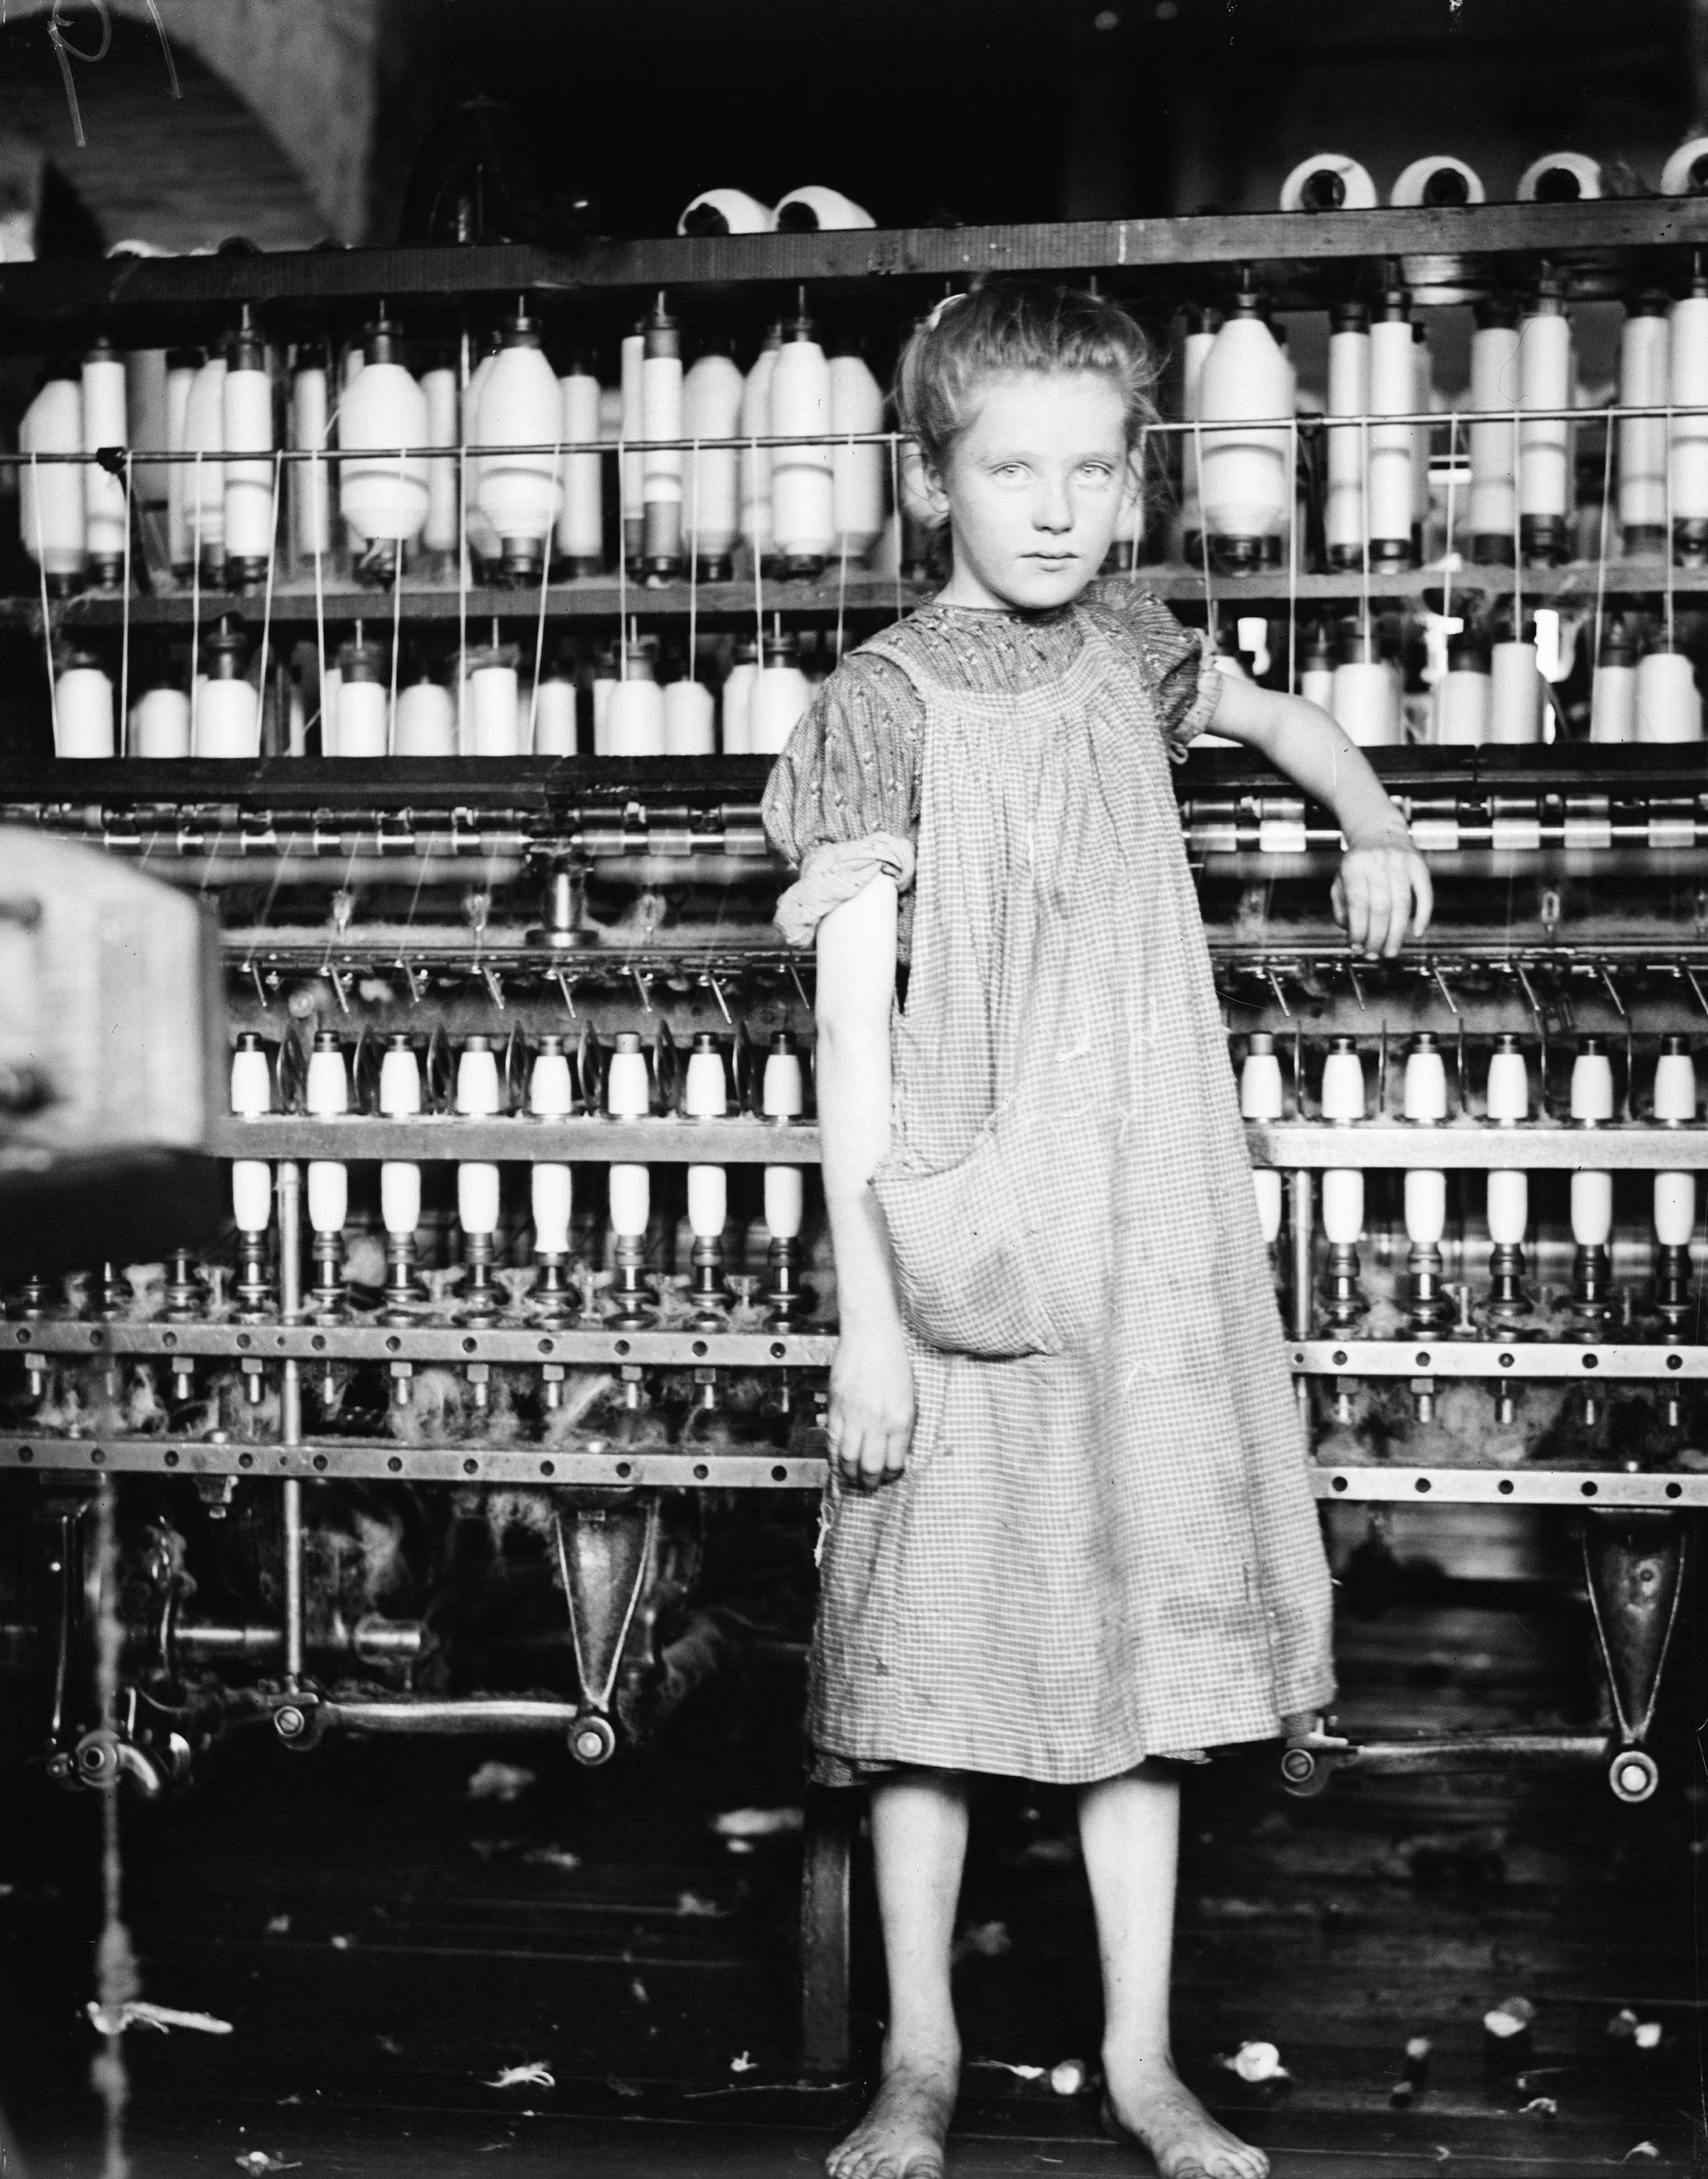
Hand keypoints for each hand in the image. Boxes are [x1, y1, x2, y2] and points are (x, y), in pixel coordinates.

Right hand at [826, 1318, 914, 1491]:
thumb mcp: (908, 1395)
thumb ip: (901, 1422)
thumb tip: (894, 1446)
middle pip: (870, 1465)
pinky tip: (836, 1461)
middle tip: (869, 1486)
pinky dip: (832, 1455)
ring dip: (849, 1473)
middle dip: (869, 1481)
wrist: (871, 1335)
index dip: (891, 1474)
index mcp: (901, 1419)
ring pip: (847, 1457)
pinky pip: (831, 1439)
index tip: (889, 1475)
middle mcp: (878, 1422)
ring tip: (852, 1478)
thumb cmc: (894, 1359)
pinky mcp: (836, 1407)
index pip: (894, 1461)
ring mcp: (854, 1415)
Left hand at [1332, 831, 1432, 958]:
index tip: (1356, 947)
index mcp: (1354, 865)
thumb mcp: (1340, 880)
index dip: (1358, 930)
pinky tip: (1416, 933)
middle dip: (1377, 936)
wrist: (1379, 831)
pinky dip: (1422, 916)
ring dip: (1397, 933)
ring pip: (1402, 905)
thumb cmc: (1357, 864)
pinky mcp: (1420, 864)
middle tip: (1374, 955)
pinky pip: (1425, 894)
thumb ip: (1341, 907)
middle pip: (1380, 908)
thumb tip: (1352, 935)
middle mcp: (1378, 861)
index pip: (1357, 904)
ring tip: (1390, 951)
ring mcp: (1401, 862)